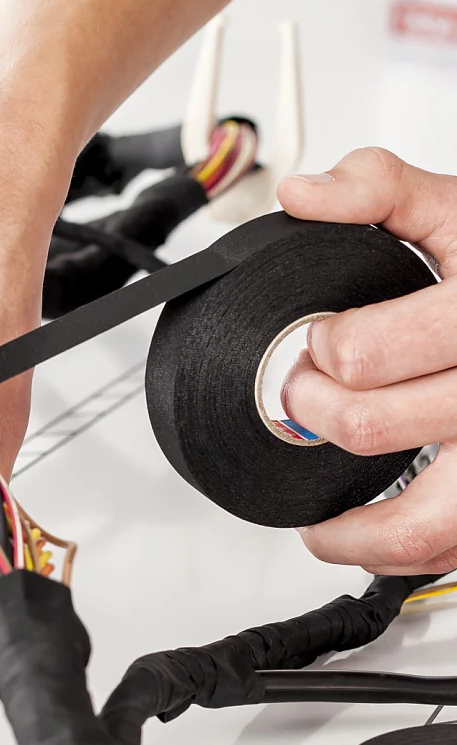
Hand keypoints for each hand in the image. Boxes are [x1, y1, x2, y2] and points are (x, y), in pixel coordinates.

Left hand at [277, 147, 456, 575]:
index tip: (319, 340)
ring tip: (318, 519)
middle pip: (370, 426)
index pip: (362, 354)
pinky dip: (396, 555)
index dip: (320, 348)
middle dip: (314, 406)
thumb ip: (381, 189)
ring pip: (419, 521)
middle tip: (306, 391)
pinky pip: (452, 550)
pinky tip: (362, 541)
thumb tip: (303, 196)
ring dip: (348, 524)